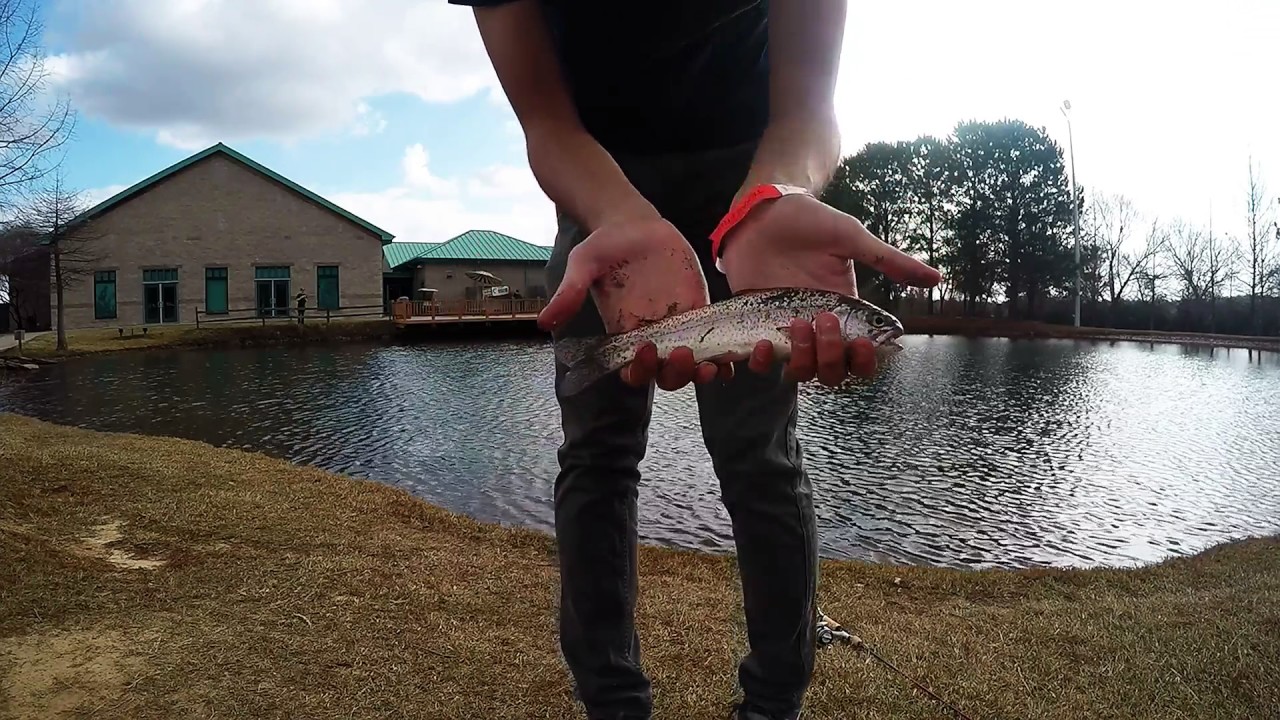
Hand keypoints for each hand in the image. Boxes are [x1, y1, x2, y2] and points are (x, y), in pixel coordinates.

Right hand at [538, 217, 731, 390]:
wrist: (632, 222)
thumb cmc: (604, 244)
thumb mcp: (583, 264)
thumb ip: (569, 293)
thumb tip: (541, 322)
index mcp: (625, 333)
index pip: (634, 369)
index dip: (642, 371)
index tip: (646, 352)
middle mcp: (653, 335)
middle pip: (666, 374)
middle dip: (676, 374)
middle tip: (684, 356)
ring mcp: (679, 325)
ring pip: (693, 364)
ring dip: (703, 372)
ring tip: (713, 366)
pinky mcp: (699, 309)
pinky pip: (715, 339)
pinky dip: (725, 353)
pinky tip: (736, 355)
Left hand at [720, 192, 941, 385]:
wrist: (761, 211)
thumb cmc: (808, 222)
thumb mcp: (851, 238)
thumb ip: (889, 261)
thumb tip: (936, 278)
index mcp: (845, 312)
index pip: (861, 356)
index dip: (865, 361)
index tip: (863, 344)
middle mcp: (818, 328)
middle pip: (833, 372)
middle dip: (832, 356)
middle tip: (823, 321)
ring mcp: (786, 331)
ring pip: (800, 372)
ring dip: (802, 358)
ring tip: (796, 324)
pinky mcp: (755, 328)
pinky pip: (760, 363)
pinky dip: (762, 363)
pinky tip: (761, 344)